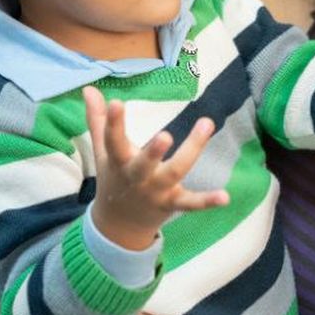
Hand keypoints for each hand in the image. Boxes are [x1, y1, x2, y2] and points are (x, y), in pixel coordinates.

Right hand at [84, 86, 228, 249]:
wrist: (118, 225)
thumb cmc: (114, 178)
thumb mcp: (103, 152)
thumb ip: (98, 120)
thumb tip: (88, 89)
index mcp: (118, 162)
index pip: (112, 141)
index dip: (113, 123)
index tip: (116, 102)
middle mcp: (137, 177)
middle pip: (144, 164)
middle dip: (153, 152)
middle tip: (165, 135)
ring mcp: (156, 192)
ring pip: (174, 172)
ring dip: (191, 151)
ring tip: (206, 124)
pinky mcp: (173, 203)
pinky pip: (191, 203)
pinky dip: (207, 201)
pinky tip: (225, 196)